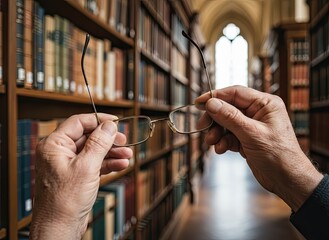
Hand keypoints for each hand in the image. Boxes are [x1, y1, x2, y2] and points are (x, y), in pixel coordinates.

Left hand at [30, 113, 132, 239]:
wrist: (60, 228)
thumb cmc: (64, 202)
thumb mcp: (86, 167)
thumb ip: (99, 143)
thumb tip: (109, 126)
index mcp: (54, 145)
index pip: (78, 123)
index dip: (98, 121)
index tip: (115, 122)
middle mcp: (60, 152)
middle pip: (89, 137)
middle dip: (109, 140)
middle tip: (124, 141)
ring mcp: (69, 164)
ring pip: (94, 151)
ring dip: (112, 153)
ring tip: (127, 156)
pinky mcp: (77, 175)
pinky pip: (95, 163)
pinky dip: (108, 164)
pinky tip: (120, 165)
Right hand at [195, 86, 322, 211]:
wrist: (287, 181)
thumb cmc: (278, 155)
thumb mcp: (251, 134)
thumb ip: (230, 117)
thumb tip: (211, 103)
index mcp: (265, 104)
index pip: (235, 93)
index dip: (215, 96)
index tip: (198, 103)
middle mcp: (258, 112)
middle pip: (228, 108)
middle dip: (214, 118)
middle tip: (202, 126)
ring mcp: (252, 126)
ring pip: (226, 122)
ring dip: (216, 132)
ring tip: (212, 142)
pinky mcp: (246, 138)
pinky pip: (229, 135)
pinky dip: (222, 141)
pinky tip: (221, 149)